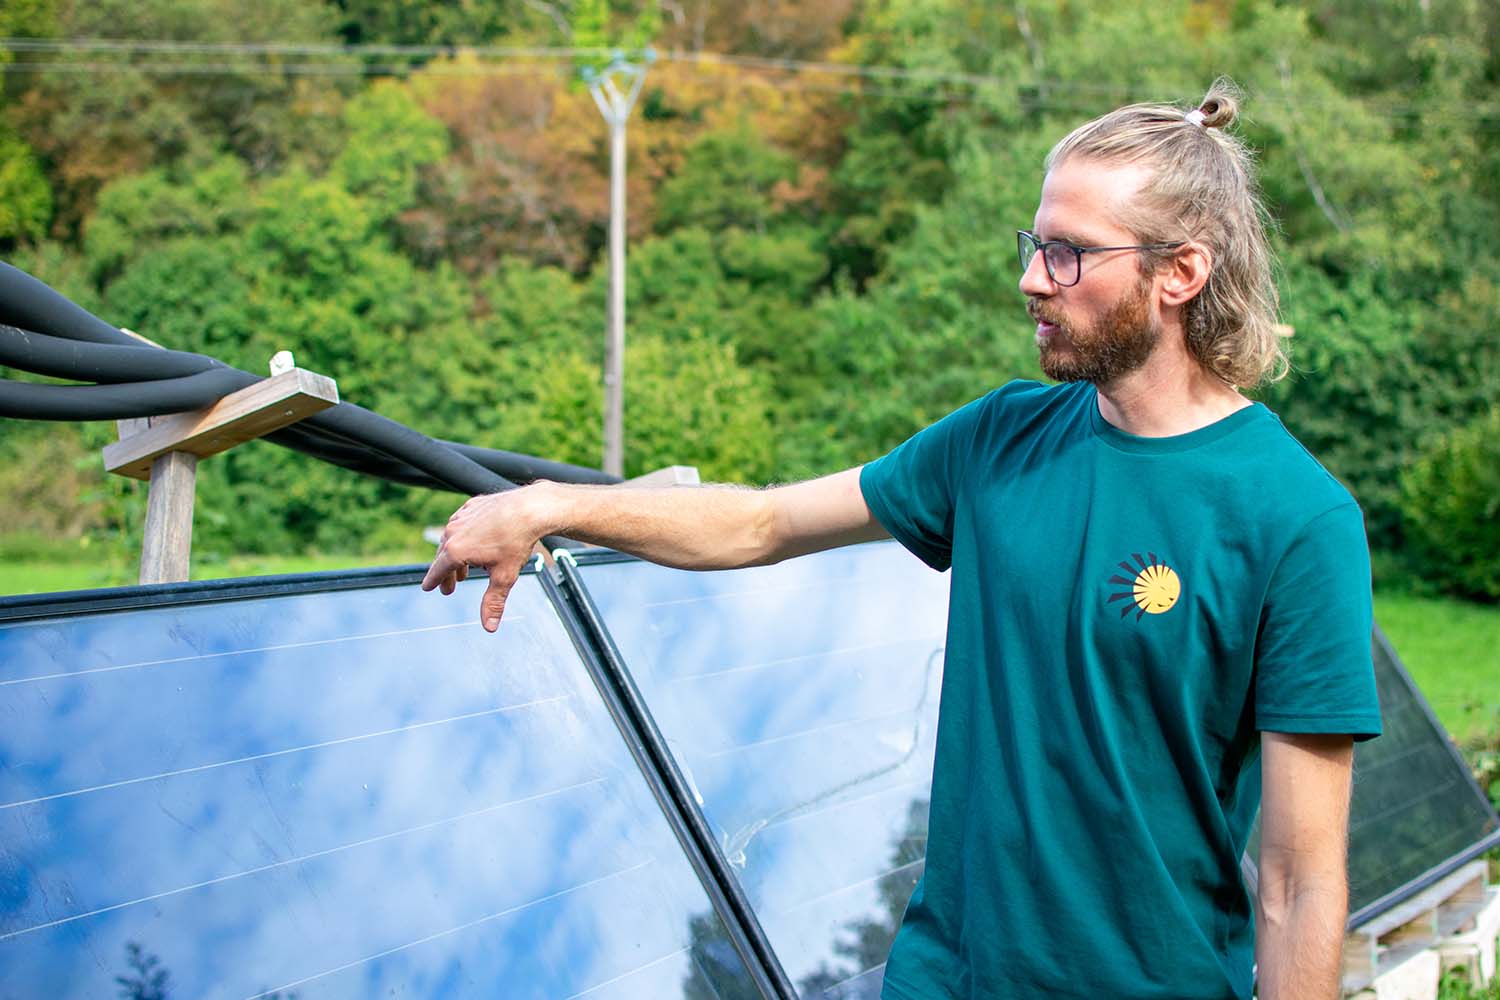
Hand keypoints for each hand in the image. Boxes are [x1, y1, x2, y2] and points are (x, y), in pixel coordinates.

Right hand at [421, 488, 544, 631]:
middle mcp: (454, 531)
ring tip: (464, 569)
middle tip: (449, 587)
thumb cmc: (516, 541)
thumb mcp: (504, 577)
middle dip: (446, 573)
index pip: (438, 570)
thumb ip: (493, 602)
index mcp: (456, 550)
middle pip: (443, 556)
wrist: (530, 509)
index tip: (428, 587)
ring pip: (452, 538)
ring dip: (455, 554)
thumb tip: (489, 627)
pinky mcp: (473, 506)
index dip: (433, 581)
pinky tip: (473, 541)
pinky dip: (465, 535)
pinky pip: (463, 523)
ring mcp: (462, 516)